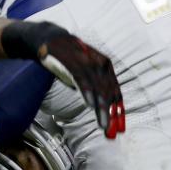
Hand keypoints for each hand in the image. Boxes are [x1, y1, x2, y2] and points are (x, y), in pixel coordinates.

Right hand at [1, 20, 125, 138]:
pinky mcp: (73, 61)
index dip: (119, 110)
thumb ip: (93, 86)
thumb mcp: (85, 72)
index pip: (115, 91)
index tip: (120, 127)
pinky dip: (88, 93)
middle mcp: (99, 63)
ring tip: (103, 124)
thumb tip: (99, 107)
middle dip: (111, 113)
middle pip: (109, 92)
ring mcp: (86, 62)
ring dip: (101, 108)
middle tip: (111, 130)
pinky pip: (83, 80)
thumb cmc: (69, 59)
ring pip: (98, 88)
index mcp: (105, 66)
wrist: (50, 40)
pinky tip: (90, 105)